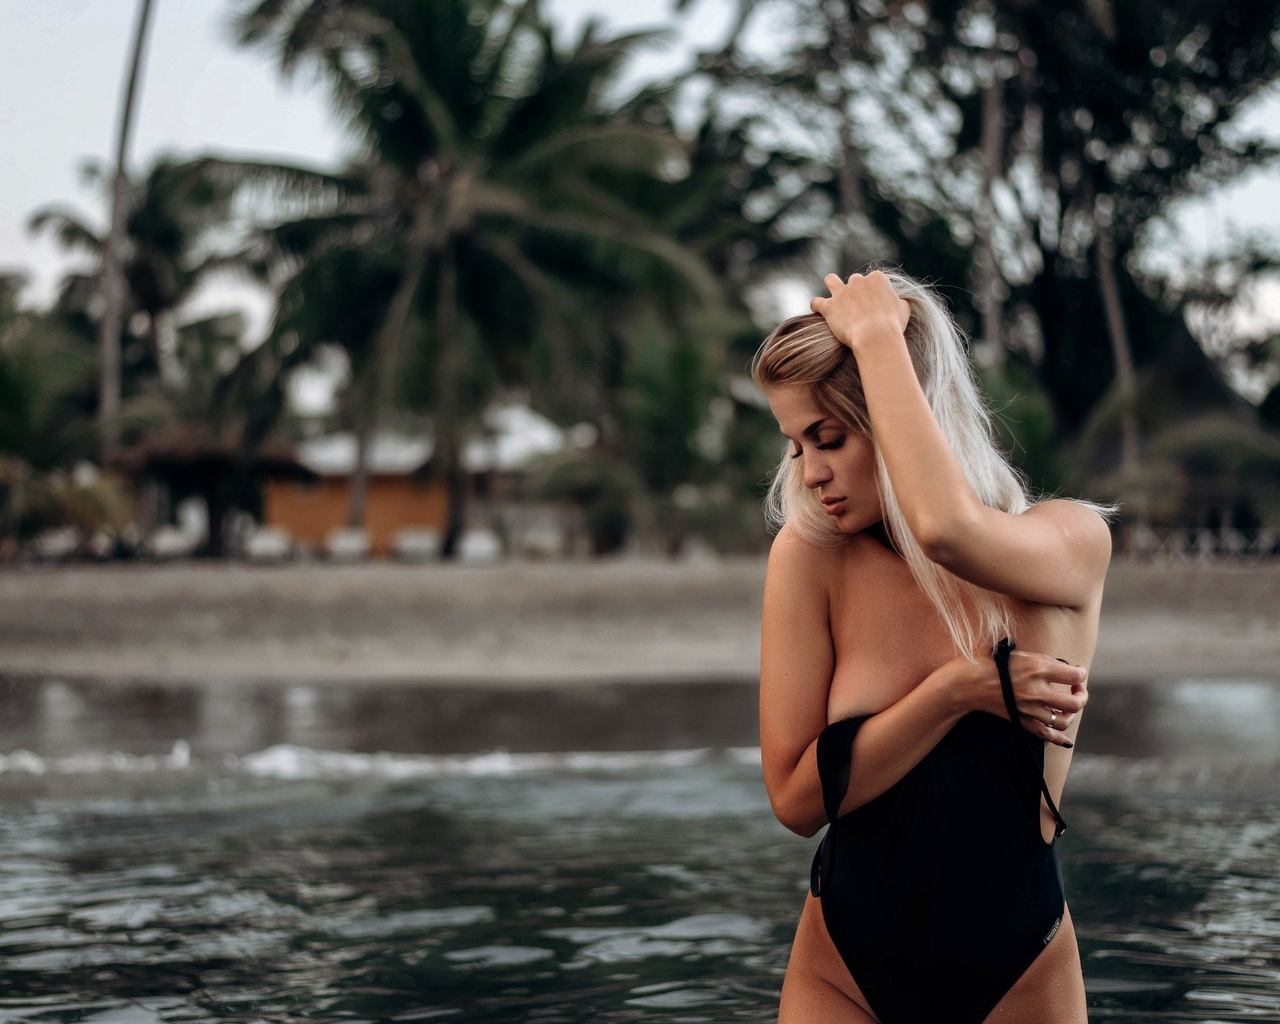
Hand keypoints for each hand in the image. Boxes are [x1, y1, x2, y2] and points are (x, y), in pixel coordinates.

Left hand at [810, 271, 910, 352]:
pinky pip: (816, 302)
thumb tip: (901, 302)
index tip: (876, 303)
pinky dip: (816, 305)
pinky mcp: (829, 307)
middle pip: (854, 281)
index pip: (873, 279)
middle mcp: (858, 281)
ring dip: (832, 285)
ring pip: (831, 280)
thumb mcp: (904, 310)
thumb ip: (901, 302)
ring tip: (834, 296)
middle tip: (858, 307)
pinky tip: (818, 309)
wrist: (875, 336)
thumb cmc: (892, 325)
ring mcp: (842, 293)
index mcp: (877, 278)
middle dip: (856, 291)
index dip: (873, 291)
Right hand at [957, 649, 1087, 747]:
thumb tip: (1060, 666)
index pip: (1075, 675)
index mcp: (1037, 668)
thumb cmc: (986, 662)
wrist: (964, 684)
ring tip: (1067, 705)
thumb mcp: (1014, 652)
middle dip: (1082, 696)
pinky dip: (1059, 738)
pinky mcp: (1021, 721)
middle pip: (1075, 703)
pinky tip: (1066, 738)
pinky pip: (1046, 734)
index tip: (1077, 670)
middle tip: (1077, 689)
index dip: (1081, 672)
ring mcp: (1028, 709)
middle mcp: (1036, 691)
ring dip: (1071, 714)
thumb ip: (1039, 659)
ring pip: (1063, 720)